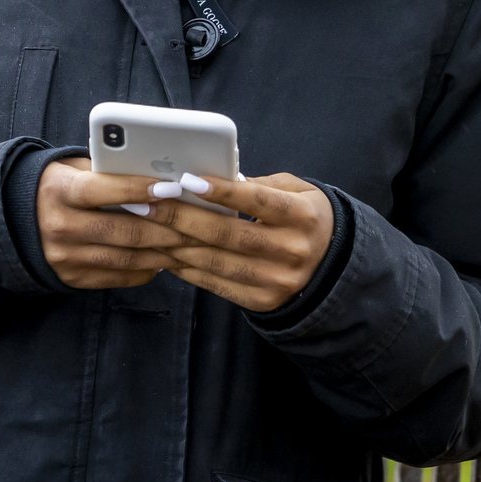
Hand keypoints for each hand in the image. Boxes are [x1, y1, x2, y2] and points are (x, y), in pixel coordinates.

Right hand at [35, 157, 188, 288]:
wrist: (14, 219)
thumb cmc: (59, 185)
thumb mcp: (74, 168)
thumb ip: (108, 171)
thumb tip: (157, 173)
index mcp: (60, 191)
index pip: (105, 190)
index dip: (140, 189)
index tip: (172, 188)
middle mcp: (60, 226)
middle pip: (124, 230)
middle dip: (166, 228)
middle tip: (196, 224)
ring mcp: (65, 257)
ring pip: (125, 258)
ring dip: (162, 253)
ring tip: (187, 245)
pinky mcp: (71, 278)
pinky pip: (116, 277)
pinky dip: (144, 270)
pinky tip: (162, 260)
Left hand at [137, 172, 334, 312]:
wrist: (332, 265)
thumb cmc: (304, 216)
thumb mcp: (295, 190)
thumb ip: (259, 185)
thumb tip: (215, 179)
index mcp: (303, 217)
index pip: (258, 201)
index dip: (222, 192)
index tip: (187, 179)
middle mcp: (292, 251)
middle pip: (229, 234)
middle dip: (183, 217)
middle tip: (149, 203)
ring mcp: (277, 281)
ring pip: (217, 261)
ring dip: (177, 244)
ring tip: (148, 227)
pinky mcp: (262, 302)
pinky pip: (217, 285)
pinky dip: (189, 270)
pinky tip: (168, 254)